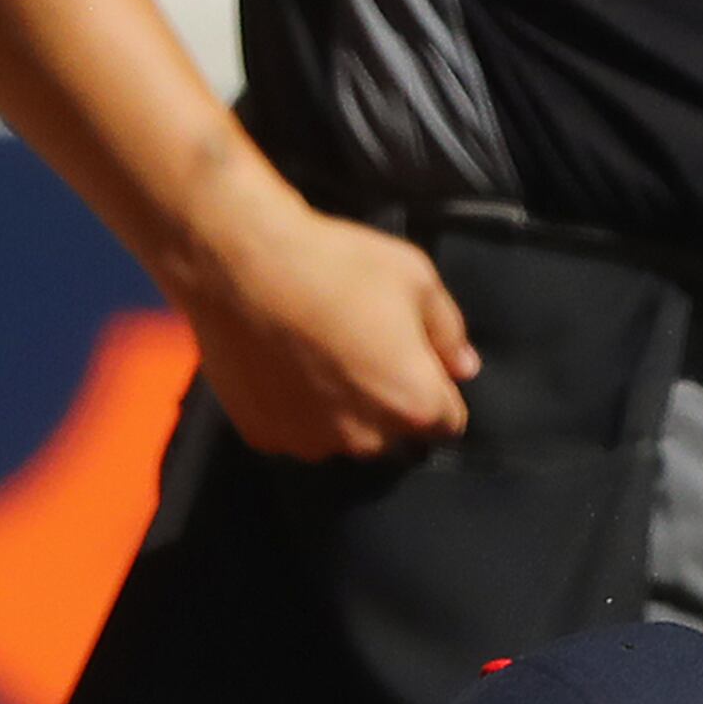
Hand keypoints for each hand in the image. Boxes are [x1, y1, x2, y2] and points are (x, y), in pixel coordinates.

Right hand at [172, 171, 475, 460]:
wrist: (238, 261)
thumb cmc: (336, 265)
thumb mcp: (416, 279)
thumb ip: (449, 332)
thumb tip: (464, 367)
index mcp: (414, 405)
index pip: (448, 423)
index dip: (436, 392)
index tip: (415, 364)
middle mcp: (366, 439)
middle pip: (393, 436)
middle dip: (387, 404)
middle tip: (362, 353)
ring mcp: (309, 442)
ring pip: (341, 437)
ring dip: (340, 412)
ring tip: (319, 359)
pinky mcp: (262, 435)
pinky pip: (293, 431)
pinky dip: (293, 410)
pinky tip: (284, 369)